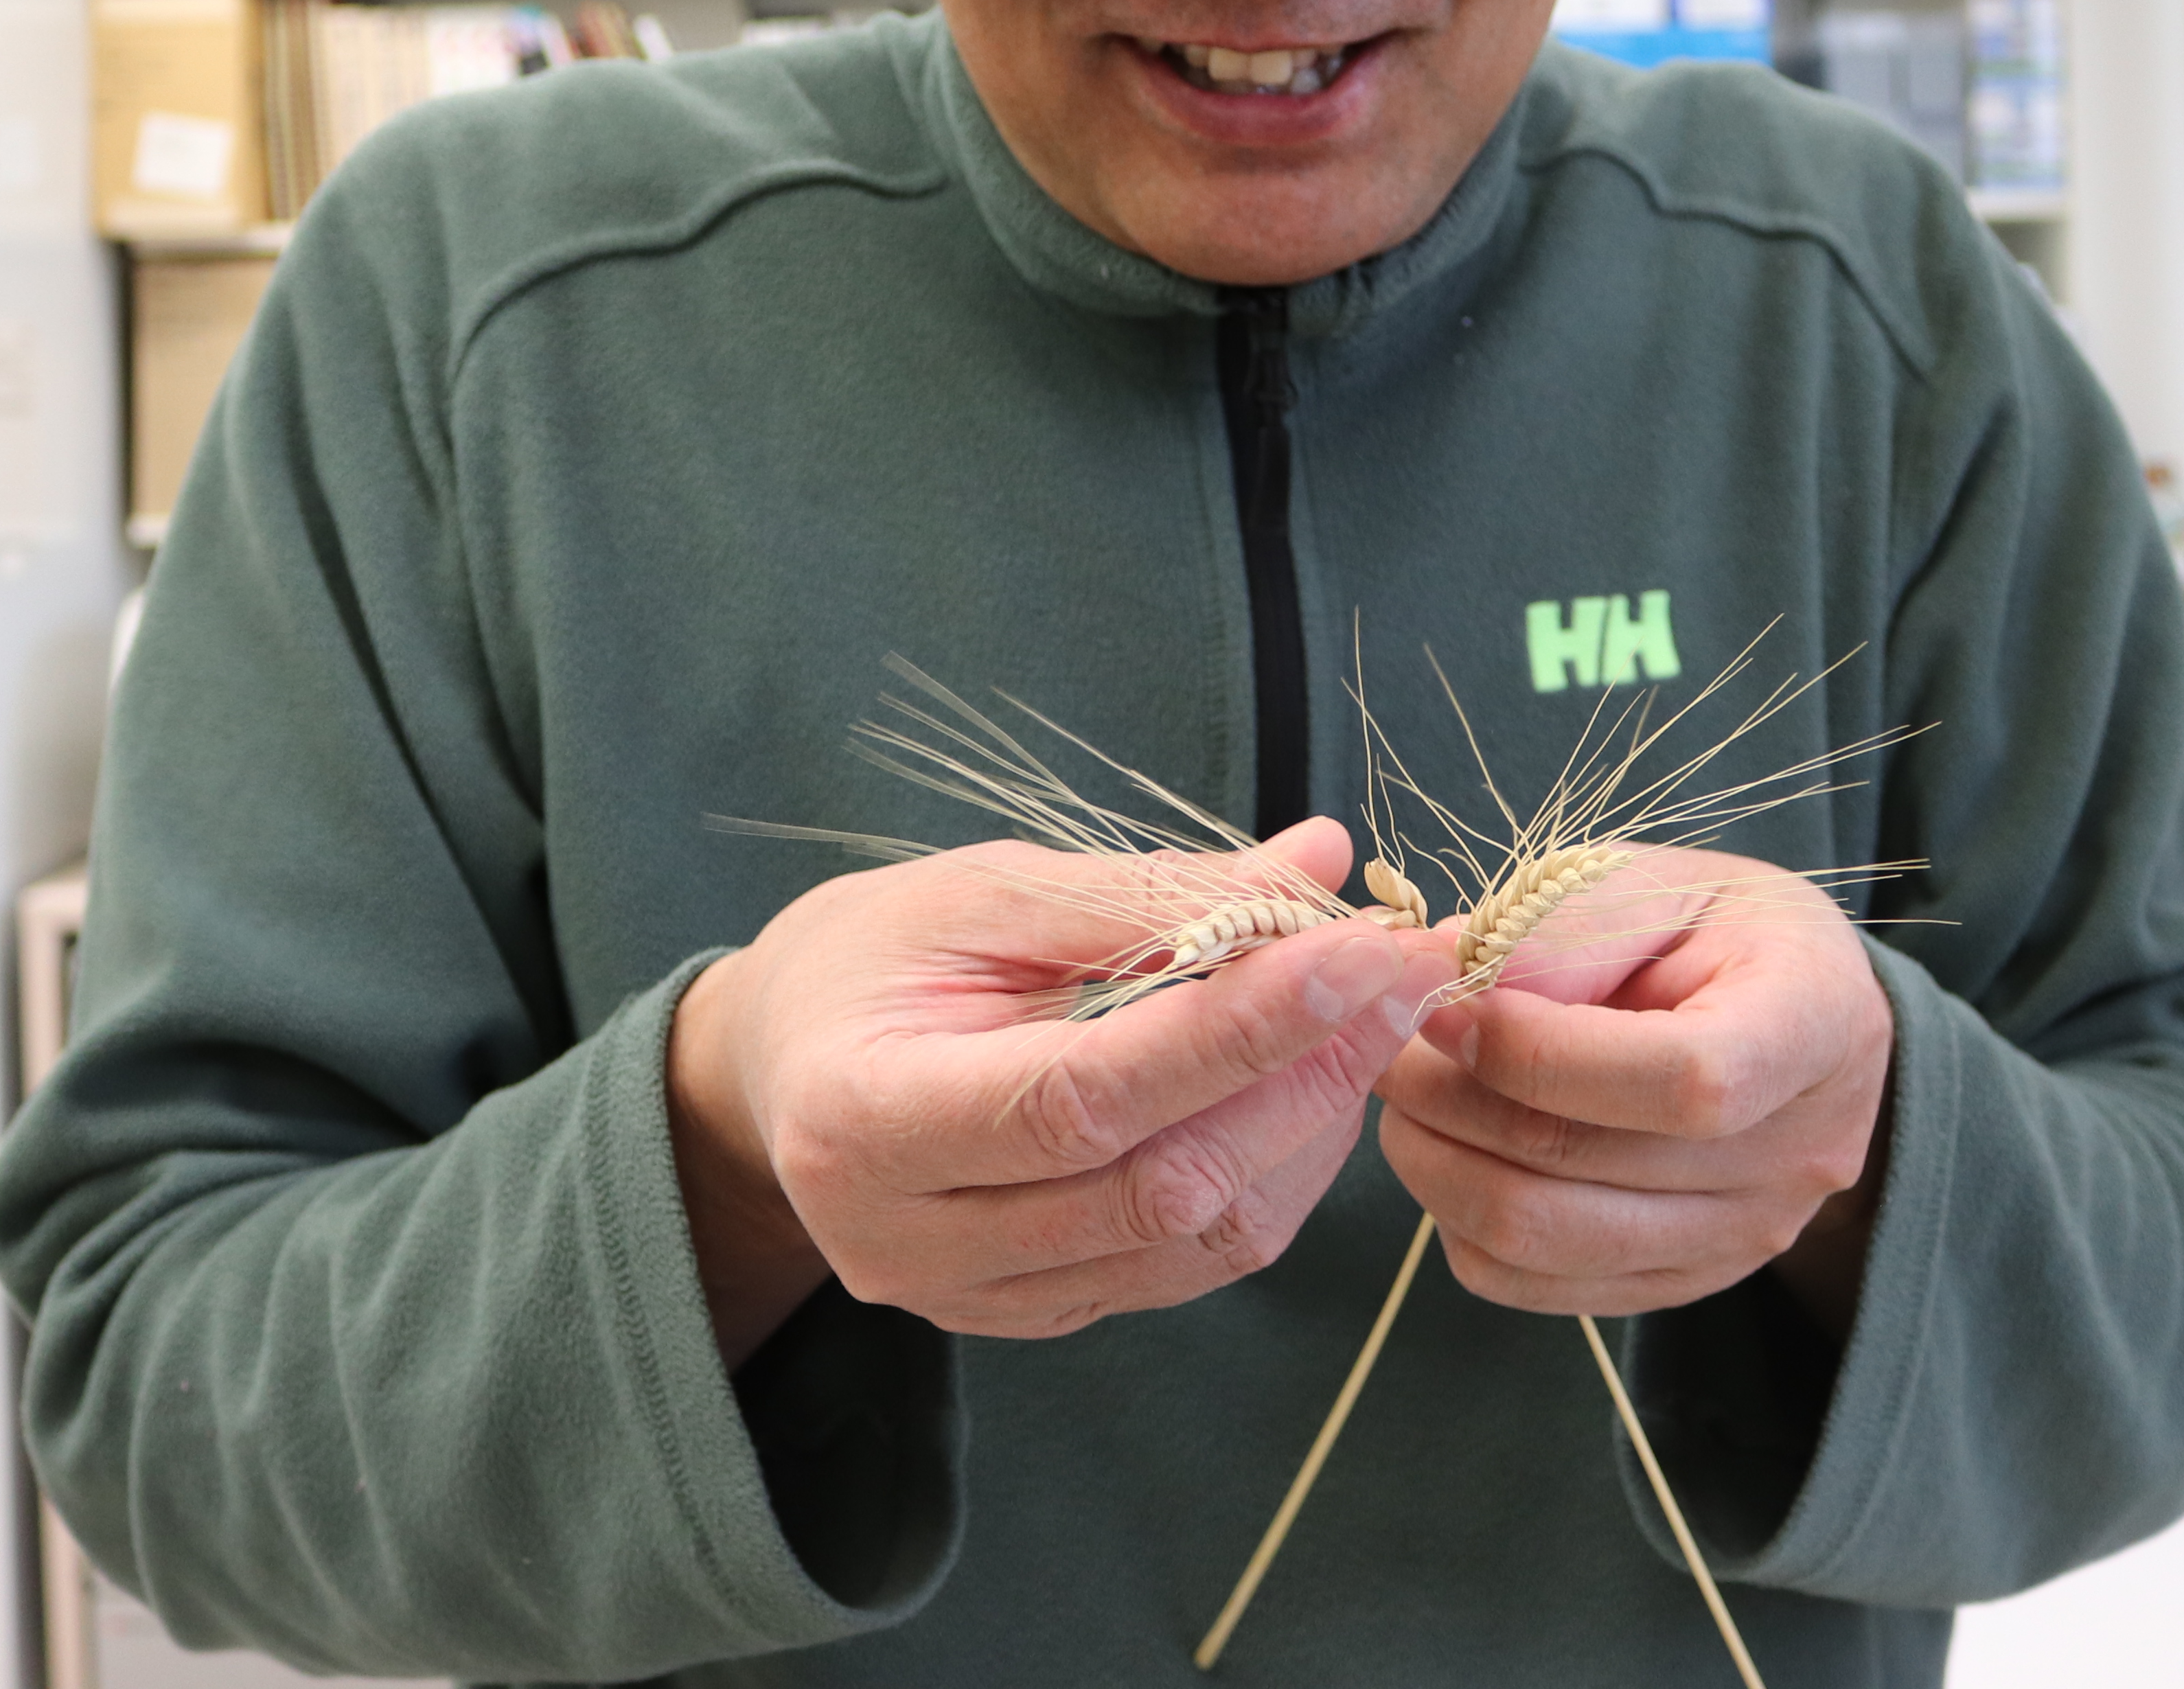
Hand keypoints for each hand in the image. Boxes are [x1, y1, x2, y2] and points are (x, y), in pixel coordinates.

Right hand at [668, 820, 1454, 1358]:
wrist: (785, 1065)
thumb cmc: (873, 956)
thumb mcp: (979, 890)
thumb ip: (1141, 892)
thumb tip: (1318, 868)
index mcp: (864, 1121)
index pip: (1084, 1096)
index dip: (1237, 1028)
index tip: (1359, 949)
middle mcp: (908, 1244)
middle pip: (1157, 1186)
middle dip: (1303, 1072)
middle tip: (1398, 969)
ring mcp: (973, 1300)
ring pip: (1194, 1242)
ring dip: (1307, 1128)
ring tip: (1363, 1015)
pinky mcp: (1033, 1315)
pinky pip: (1187, 1267)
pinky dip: (1270, 1173)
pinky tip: (1303, 1083)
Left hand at [1372, 849, 1893, 1325]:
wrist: (1802, 1021)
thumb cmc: (1725, 931)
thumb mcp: (1663, 883)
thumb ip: (1568, 927)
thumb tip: (1452, 979)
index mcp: (1813, 1027)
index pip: (1685, 1081)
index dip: (1542, 1053)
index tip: (1446, 1005)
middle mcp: (1794, 1156)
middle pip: (1587, 1166)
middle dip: (1450, 1099)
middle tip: (1382, 1039)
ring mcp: (1741, 1239)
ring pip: (1543, 1240)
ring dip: (1436, 1164)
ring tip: (1402, 1091)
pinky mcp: (1681, 1283)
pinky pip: (1535, 1284)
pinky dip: (1460, 1223)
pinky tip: (1449, 1148)